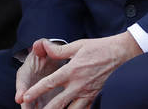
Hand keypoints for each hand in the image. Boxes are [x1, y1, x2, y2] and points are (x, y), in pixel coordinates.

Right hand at [15, 39, 64, 107]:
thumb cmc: (45, 55)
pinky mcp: (46, 101)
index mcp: (25, 75)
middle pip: (26, 101)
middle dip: (27, 107)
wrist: (51, 62)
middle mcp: (28, 88)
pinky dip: (51, 108)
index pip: (21, 83)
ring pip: (36, 107)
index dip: (21, 90)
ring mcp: (36, 96)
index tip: (19, 98)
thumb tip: (38, 44)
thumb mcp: (42, 50)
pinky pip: (48, 107)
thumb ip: (41, 47)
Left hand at [18, 32, 141, 108]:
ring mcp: (87, 93)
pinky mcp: (95, 97)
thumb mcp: (78, 45)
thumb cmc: (99, 48)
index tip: (25, 97)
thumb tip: (43, 46)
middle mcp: (78, 85)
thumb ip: (59, 50)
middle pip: (57, 104)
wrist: (122, 54)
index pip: (49, 83)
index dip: (36, 91)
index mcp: (72, 71)